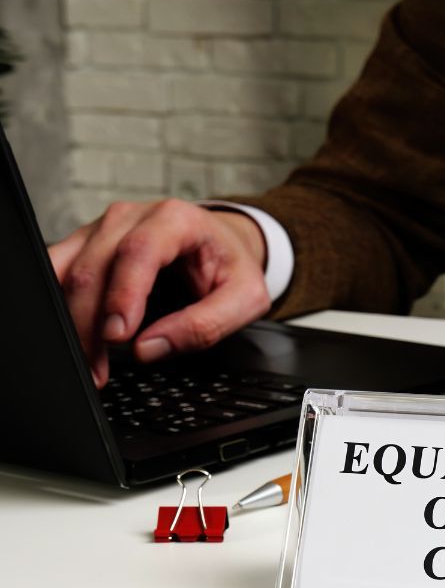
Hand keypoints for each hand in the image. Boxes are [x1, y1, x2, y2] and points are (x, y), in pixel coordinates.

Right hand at [48, 199, 270, 387]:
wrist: (221, 245)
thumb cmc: (231, 267)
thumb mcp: (245, 298)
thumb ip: (205, 324)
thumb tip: (149, 348)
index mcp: (175, 220)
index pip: (139, 251)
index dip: (123, 294)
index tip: (117, 336)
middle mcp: (131, 218)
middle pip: (94, 267)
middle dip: (91, 324)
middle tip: (99, 369)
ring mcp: (102, 229)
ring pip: (67, 271)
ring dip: (71, 320)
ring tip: (87, 362)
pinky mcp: (84, 245)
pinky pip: (56, 271)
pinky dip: (58, 307)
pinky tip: (72, 336)